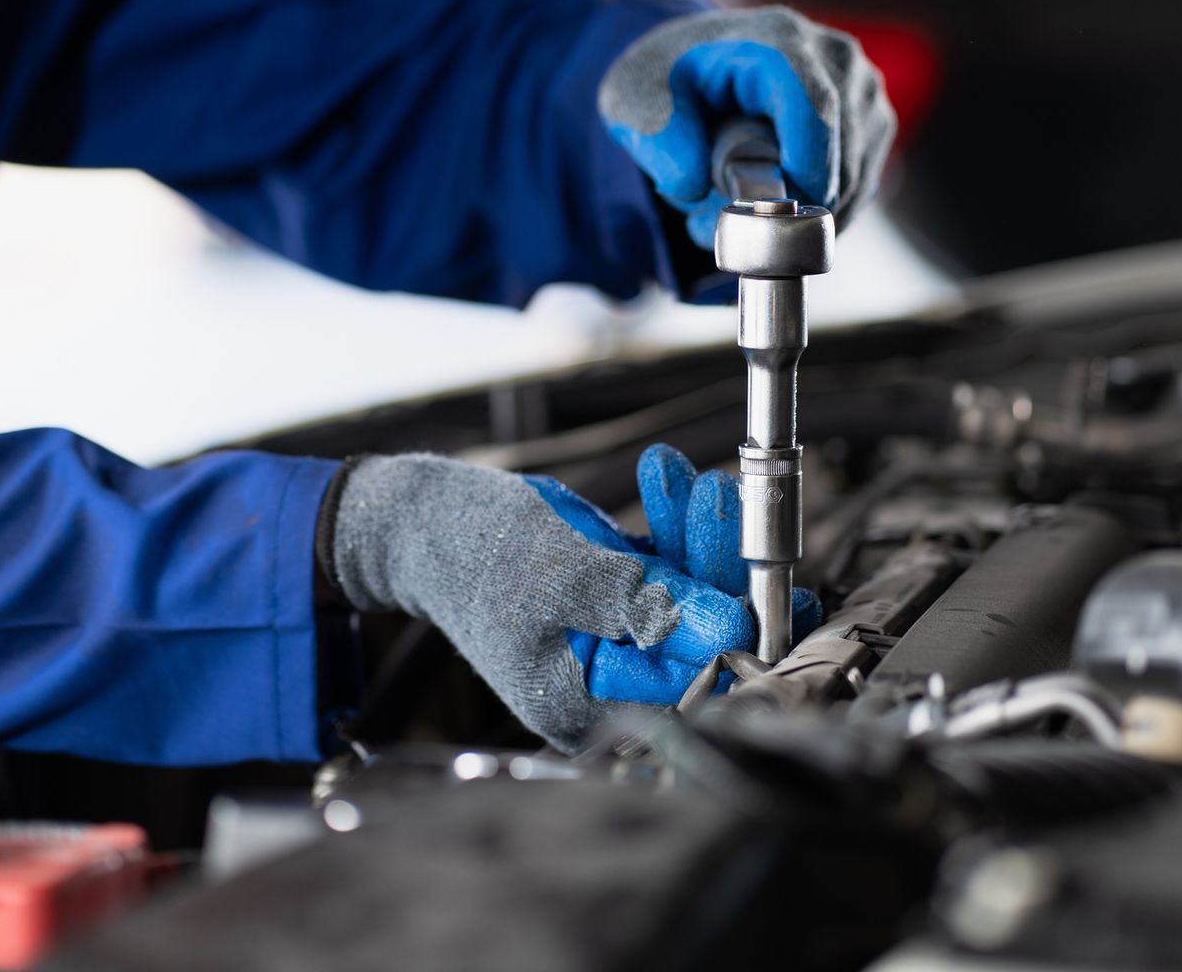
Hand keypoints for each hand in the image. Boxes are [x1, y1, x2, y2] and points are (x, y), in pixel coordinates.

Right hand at [319, 444, 819, 751]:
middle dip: (713, 565)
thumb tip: (723, 626)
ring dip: (695, 533)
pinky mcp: (620, 602)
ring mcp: (615, 641)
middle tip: (720, 502)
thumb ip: (638, 602)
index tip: (760, 578)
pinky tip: (664, 478)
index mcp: (583, 703)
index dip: (731, 630)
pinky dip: (671, 524)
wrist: (422, 518)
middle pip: (695, 636)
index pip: (686, 682)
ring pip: (689, 594)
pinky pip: (667, 570)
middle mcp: (605, 683)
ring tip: (689, 483)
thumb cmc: (470, 547)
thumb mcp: (557, 572)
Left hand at [598, 6, 895, 248]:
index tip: (775, 217)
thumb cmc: (668, 78)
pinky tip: (772, 203)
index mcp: (779, 42)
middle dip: (787, 205)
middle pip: (840, 155)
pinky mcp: (871, 123)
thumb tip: (693, 186)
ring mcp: (861, 91)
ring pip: (853, 180)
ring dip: (801, 212)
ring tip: (737, 204)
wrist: (695, 63)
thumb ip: (658, 138)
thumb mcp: (635, 97)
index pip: (814, 111)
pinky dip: (817, 211)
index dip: (803, 172)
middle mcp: (835, 59)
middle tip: (720, 221)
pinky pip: (858, 188)